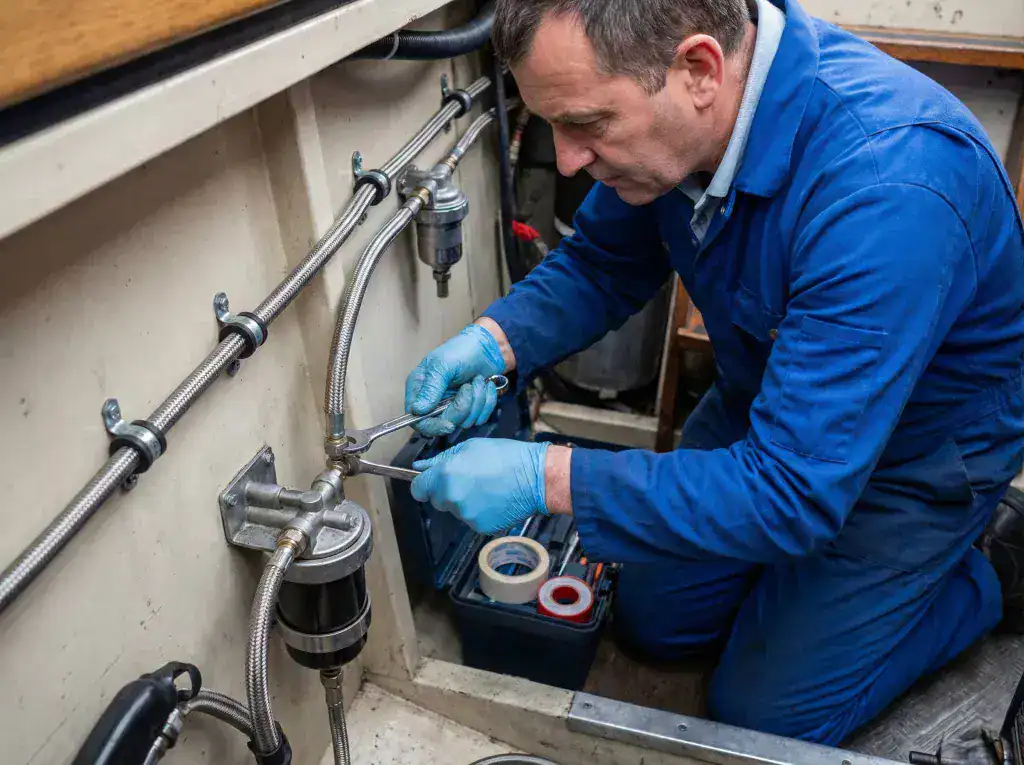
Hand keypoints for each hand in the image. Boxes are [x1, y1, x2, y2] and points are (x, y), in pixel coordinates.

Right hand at [405, 324, 505, 436]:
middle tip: (468, 386)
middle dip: (462, 407)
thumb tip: (417, 410)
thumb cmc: (461, 350)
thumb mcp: (443, 365)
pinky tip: (486, 386)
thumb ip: (431, 388)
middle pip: (444, 423)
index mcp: (419, 390)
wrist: (487, 348)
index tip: (449, 424)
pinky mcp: (471, 409)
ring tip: (478, 380)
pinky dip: (487, 402)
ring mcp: (453, 407)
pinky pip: (480, 418)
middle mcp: (434, 402)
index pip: (417, 420)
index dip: (432, 426)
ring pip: (465, 422)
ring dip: (477, 401)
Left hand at [411, 439, 549, 533]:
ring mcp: (466, 515)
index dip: (425, 484)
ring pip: (456, 510)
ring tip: (487, 487)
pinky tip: (494, 499)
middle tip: (470, 479)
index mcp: (446, 475)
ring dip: (465, 501)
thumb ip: (442, 459)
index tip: (431, 483)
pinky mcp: (480, 526)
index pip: (418, 488)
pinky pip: (472, 519)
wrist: (535, 477)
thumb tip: (421, 466)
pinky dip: (480, 512)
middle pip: (437, 500)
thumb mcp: (470, 447)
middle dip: (447, 491)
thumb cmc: (507, 457)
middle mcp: (452, 497)